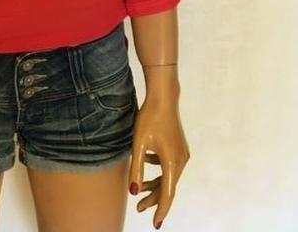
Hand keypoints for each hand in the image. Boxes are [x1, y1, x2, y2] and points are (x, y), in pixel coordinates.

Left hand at [128, 93, 189, 228]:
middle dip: (154, 199)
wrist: (163, 97)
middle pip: (168, 186)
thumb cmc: (149, 118)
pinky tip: (145, 162)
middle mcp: (181, 161)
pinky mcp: (179, 147)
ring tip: (140, 190)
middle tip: (139, 209)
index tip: (156, 224)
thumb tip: (134, 192)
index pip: (167, 194)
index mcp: (172, 163)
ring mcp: (182, 154)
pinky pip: (168, 165)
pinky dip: (158, 169)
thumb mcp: (138, 144)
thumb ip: (136, 169)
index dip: (161, 210)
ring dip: (155, 184)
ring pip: (168, 176)